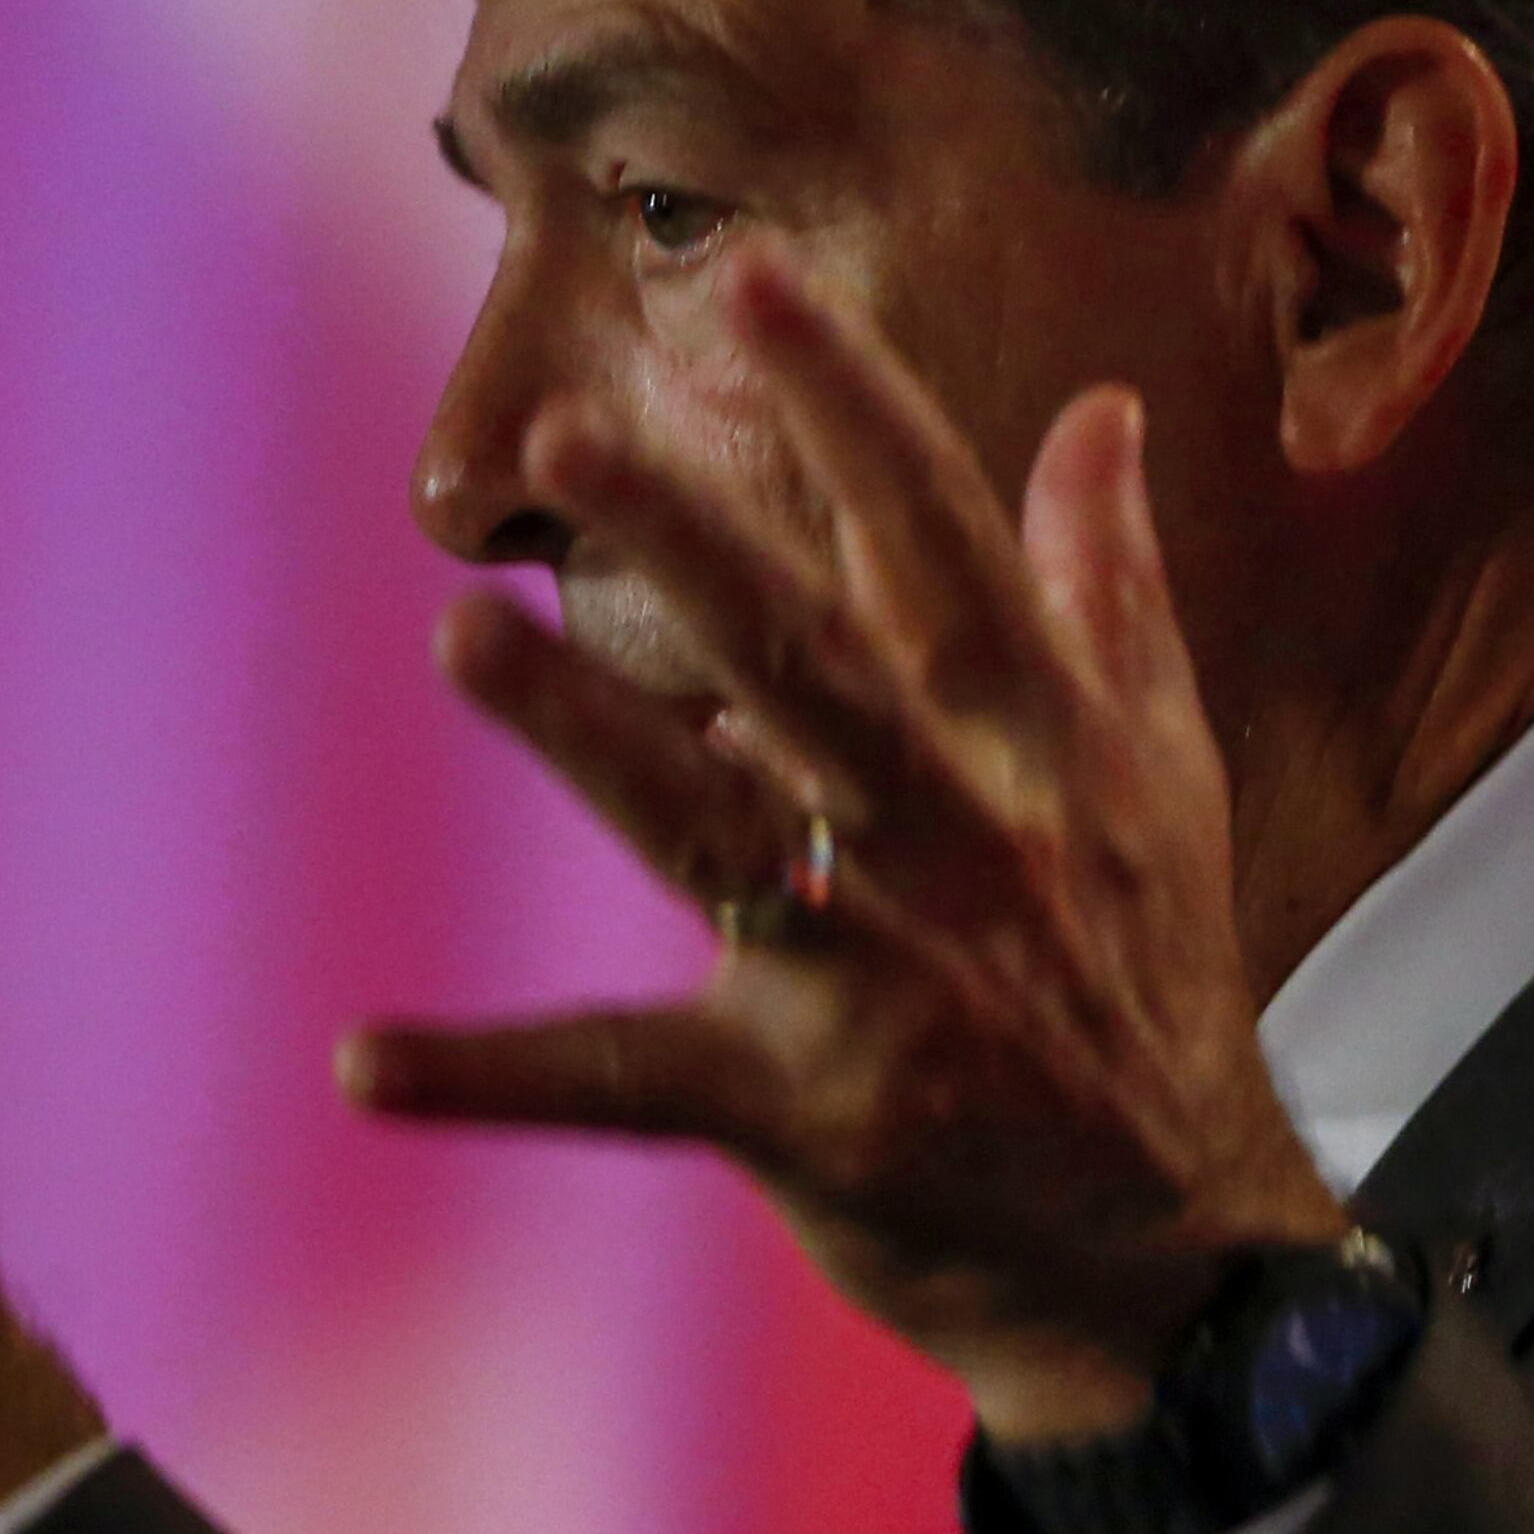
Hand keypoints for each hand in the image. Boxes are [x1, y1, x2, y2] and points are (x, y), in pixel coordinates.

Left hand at [341, 262, 1345, 1444]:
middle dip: (694, 539)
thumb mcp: (1156, 779)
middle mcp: (962, 839)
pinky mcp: (803, 1114)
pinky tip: (359, 1061)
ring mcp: (880, 978)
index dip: (851, 406)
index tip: (752, 278)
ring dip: (584, 734)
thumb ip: (1109, 590)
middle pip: (812, 661)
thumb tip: (1099, 411)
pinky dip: (492, 1075)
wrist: (1174, 1255)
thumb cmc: (1148, 982)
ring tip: (460, 640)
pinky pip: (626, 1082)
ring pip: (713, 834)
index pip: (940, 540)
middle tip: (561, 427)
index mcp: (1037, 743)